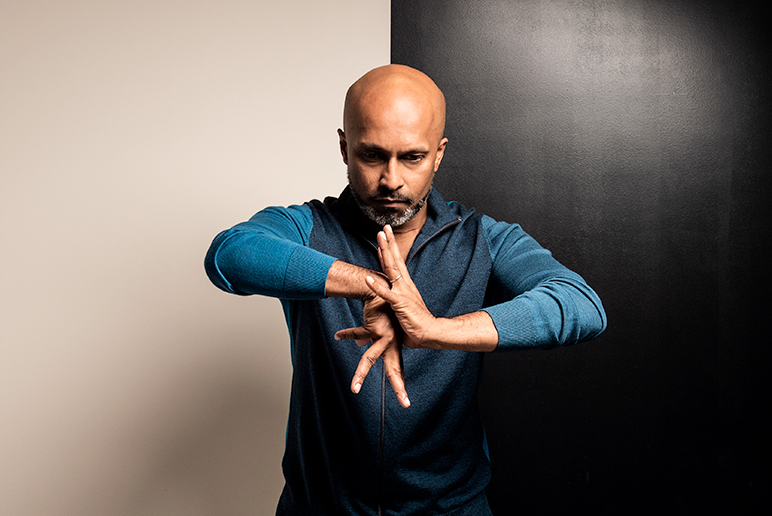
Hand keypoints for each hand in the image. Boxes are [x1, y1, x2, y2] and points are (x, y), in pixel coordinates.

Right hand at [334, 293, 410, 407]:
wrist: (384, 289)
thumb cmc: (382, 308)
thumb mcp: (376, 326)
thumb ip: (368, 337)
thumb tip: (360, 344)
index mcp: (393, 346)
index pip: (397, 368)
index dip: (400, 385)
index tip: (405, 401)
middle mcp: (391, 344)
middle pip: (394, 370)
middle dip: (399, 388)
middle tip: (405, 404)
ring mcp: (384, 338)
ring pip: (370, 360)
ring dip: (360, 375)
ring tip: (353, 389)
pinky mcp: (375, 329)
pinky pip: (357, 334)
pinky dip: (346, 334)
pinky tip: (338, 336)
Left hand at [366, 225, 438, 348]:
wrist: (429, 333)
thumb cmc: (416, 323)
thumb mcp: (404, 307)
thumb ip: (395, 300)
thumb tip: (389, 298)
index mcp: (406, 285)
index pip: (396, 263)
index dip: (389, 249)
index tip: (384, 237)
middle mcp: (405, 285)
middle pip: (395, 260)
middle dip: (389, 243)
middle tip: (384, 228)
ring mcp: (402, 293)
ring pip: (391, 269)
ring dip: (384, 254)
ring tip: (379, 240)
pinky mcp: (400, 304)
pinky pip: (386, 294)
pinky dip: (376, 286)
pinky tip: (367, 278)